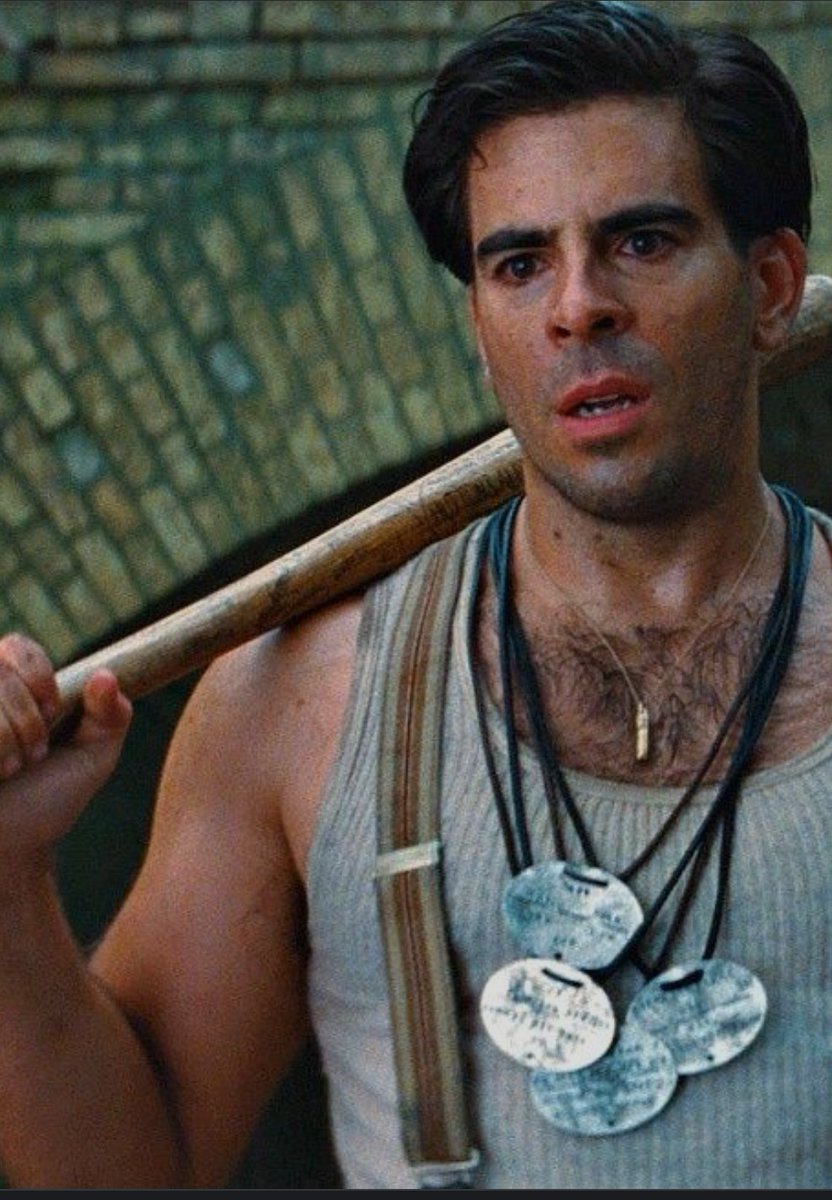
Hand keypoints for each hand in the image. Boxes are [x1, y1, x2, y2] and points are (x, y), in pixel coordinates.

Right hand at [0, 634, 131, 863]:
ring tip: (8, 770)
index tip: (53, 713)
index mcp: (10, 684)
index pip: (18, 647)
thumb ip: (111, 715)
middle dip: (27, 721)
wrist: (9, 851)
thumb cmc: (47, 800)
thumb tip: (106, 676)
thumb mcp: (92, 757)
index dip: (39, 677)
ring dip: (4, 741)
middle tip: (33, 756)